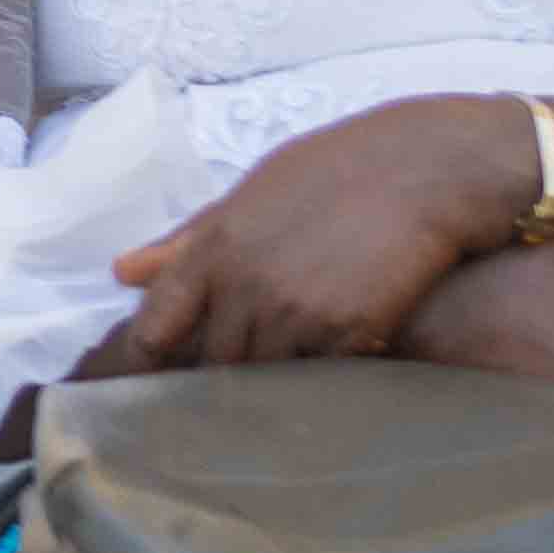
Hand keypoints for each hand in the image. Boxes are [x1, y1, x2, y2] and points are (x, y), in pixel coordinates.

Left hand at [97, 100, 526, 373]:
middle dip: (216, 375)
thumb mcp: (254, 191)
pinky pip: (314, 379)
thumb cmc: (339, 170)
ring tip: (278, 381)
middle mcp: (244, 284)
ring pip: (260, 378)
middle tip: (226, 384)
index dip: (148, 360)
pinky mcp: (344, 333)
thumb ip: (189, 238)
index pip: (155, 326)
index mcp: (213, 247)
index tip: (151, 378)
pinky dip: (316, 379)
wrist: (429, 168)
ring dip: (267, 381)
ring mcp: (294, 312)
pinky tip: (326, 369)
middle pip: (209, 362)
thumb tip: (124, 271)